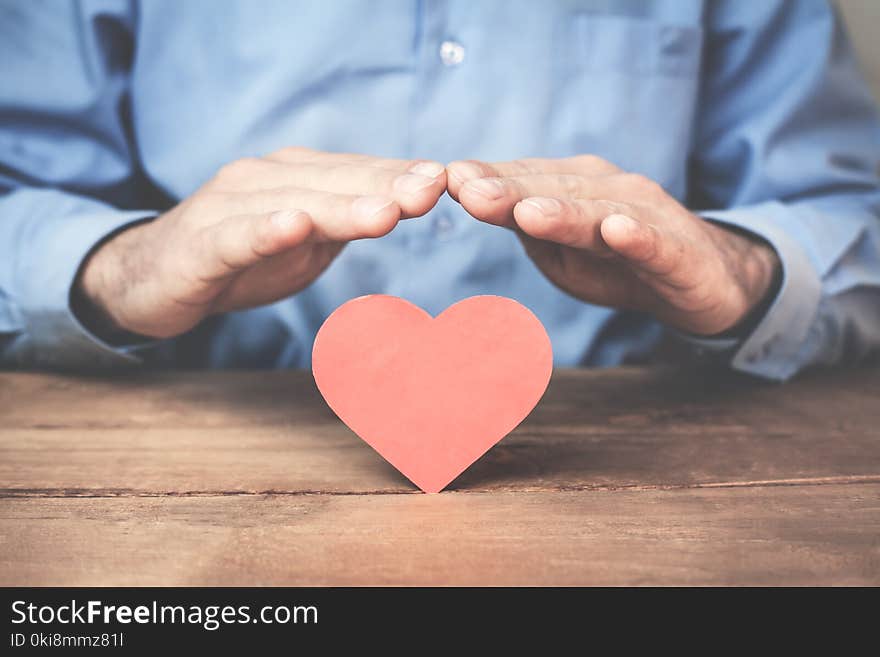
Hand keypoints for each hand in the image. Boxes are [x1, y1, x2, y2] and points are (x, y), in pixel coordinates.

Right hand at [75, 148, 445, 338]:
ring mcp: (228, 208)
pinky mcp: (199, 245)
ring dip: (341, 207)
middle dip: (385, 185)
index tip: (446, 178)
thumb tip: (402, 204)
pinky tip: (293, 226)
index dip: (399, 175)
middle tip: (432, 188)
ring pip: (293, 205)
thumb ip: (345, 222)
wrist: (150, 277)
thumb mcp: (303, 241)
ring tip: (386, 212)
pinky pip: (235, 238)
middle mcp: (264, 180)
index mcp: (295, 178)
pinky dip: (265, 231)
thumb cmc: (238, 257)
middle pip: (333, 182)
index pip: (356, 174)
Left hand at [447, 156, 779, 335]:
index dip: (488, 180)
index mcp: (575, 191)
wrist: (705, 281)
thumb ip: (528, 232)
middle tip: (467, 188)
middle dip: (510, 190)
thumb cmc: (621, 265)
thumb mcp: (564, 255)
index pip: (525, 183)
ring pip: (598, 214)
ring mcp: (646, 217)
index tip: (445, 178)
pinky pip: (655, 244)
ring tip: (526, 213)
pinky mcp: (678, 251)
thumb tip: (477, 200)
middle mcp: (608, 192)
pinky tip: (616, 230)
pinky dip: (636, 237)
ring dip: (563, 212)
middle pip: (554, 192)